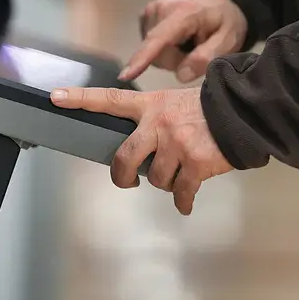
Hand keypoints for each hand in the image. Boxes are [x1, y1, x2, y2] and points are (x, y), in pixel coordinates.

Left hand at [50, 85, 233, 214]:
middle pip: (123, 158)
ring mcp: (175, 144)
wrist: (243, 113)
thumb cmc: (208, 110)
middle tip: (129, 181)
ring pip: (156, 179)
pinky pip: (180, 193)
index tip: (54, 97)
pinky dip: (183, 201)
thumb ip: (155, 120)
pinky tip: (185, 202)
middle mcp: (157, 123)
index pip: (107, 99)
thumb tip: (141, 152)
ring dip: (166, 182)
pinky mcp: (193, 164)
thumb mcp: (175, 103)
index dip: (79, 98)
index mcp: (150, 105)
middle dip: (123, 177)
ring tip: (181, 172)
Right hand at [119, 0, 247, 82]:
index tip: (125, 75)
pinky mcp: (145, 16)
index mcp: (183, 13)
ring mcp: (150, 11)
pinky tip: (178, 40)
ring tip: (189, 44)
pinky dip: (164, 49)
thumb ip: (209, 56)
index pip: (159, 39)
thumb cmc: (225, 19)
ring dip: (171, 56)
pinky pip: (150, 46)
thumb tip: (182, 75)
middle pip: (157, 53)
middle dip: (176, 61)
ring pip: (152, 52)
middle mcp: (160, 8)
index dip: (142, 59)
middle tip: (197, 52)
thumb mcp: (230, 39)